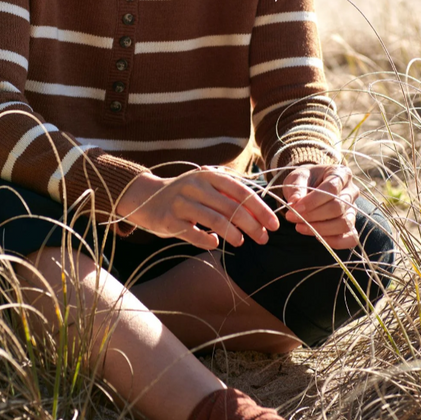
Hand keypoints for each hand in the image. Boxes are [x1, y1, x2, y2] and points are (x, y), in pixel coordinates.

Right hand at [116, 168, 279, 250]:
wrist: (146, 197)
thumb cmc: (185, 195)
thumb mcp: (205, 187)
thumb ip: (228, 195)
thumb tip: (260, 213)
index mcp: (208, 176)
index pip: (241, 191)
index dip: (260, 208)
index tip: (274, 224)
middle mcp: (195, 186)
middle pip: (231, 207)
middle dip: (252, 225)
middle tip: (263, 238)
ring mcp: (180, 202)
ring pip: (214, 220)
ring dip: (233, 233)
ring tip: (242, 242)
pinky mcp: (168, 219)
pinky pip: (193, 233)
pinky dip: (207, 240)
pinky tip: (214, 243)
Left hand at [282, 164, 358, 248]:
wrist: (310, 186)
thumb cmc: (305, 180)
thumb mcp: (297, 177)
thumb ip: (296, 188)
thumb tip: (294, 202)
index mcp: (341, 174)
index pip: (332, 188)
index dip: (313, 200)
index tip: (295, 207)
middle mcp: (351, 191)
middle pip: (338, 208)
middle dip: (313, 215)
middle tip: (291, 217)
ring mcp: (353, 210)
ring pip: (344, 224)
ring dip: (320, 229)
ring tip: (299, 227)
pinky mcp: (351, 226)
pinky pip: (350, 238)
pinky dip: (334, 241)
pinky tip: (316, 237)